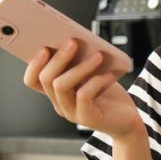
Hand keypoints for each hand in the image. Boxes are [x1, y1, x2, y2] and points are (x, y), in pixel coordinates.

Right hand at [23, 38, 143, 138]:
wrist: (128, 119)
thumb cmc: (109, 93)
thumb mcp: (91, 74)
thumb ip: (80, 61)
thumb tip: (74, 40)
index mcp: (56, 91)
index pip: (32, 81)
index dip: (33, 64)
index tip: (44, 47)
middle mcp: (60, 103)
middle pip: (46, 79)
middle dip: (58, 58)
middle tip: (73, 42)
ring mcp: (72, 113)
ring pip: (61, 86)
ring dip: (79, 67)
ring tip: (98, 55)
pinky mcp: (88, 119)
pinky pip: (84, 96)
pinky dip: (96, 81)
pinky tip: (108, 74)